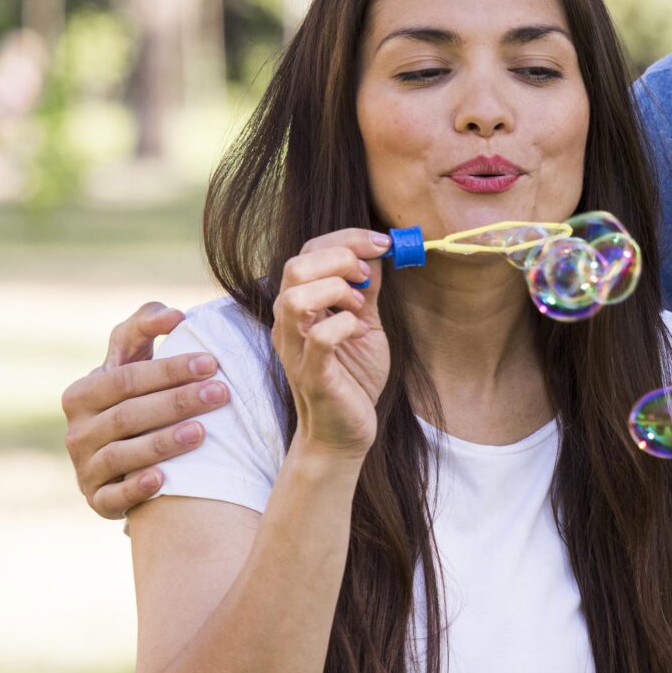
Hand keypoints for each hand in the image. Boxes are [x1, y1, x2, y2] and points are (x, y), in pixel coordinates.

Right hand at [63, 302, 232, 518]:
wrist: (122, 463)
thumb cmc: (137, 401)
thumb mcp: (133, 364)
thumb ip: (144, 330)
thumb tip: (174, 314)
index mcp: (85, 392)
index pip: (126, 375)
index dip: (167, 367)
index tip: (211, 360)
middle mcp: (78, 428)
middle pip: (129, 412)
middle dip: (177, 401)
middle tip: (222, 393)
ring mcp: (85, 465)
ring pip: (122, 453)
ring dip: (162, 442)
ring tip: (202, 432)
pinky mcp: (96, 499)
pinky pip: (113, 497)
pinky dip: (136, 488)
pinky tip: (163, 479)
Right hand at [272, 232, 392, 457]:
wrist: (345, 433)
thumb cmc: (353, 379)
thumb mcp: (365, 324)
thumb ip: (366, 291)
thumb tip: (378, 253)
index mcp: (300, 306)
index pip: (307, 253)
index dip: (346, 239)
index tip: (383, 243)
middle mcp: (289, 323)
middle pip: (295, 266)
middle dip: (340, 258)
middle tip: (368, 277)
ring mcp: (295, 349)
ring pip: (295, 297)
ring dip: (336, 290)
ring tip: (359, 305)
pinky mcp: (312, 374)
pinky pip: (319, 337)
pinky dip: (345, 325)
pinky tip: (360, 332)